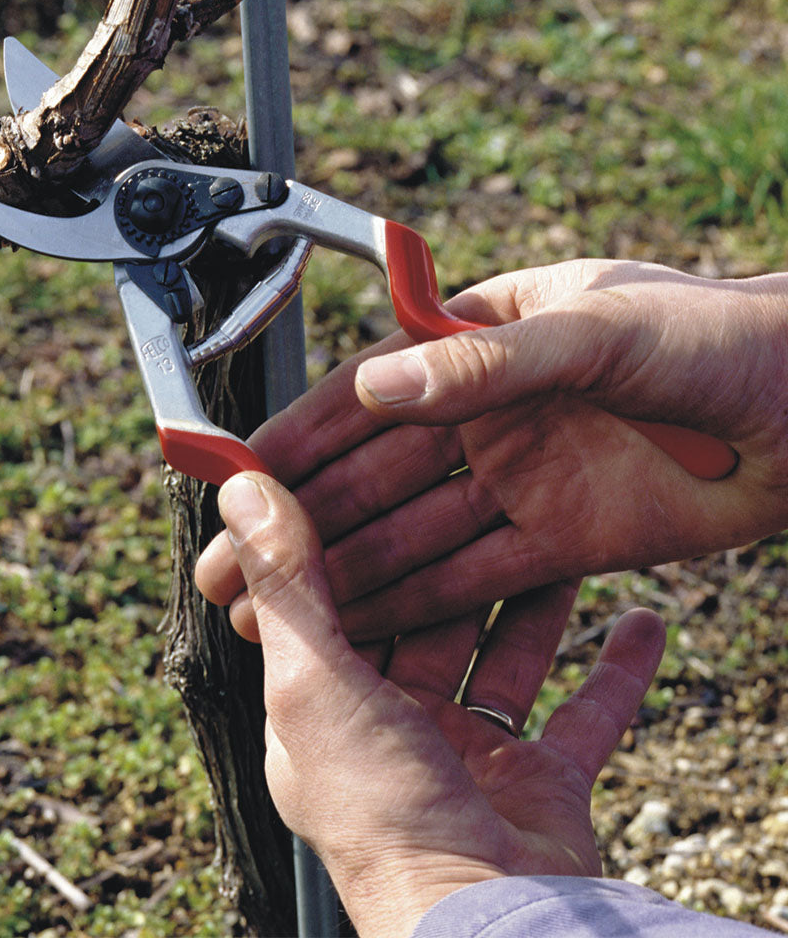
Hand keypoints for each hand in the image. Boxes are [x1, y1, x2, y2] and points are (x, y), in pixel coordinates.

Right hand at [199, 260, 787, 640]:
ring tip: (279, 609)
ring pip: (415, 533)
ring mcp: (522, 479)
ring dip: (348, 571)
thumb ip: (488, 362)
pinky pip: (474, 575)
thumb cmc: (724, 338)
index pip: (368, 393)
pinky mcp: (560, 540)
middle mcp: (491, 413)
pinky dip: (421, 600)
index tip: (236, 474)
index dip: (299, 438)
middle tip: (232, 562)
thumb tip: (382, 390)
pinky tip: (365, 624)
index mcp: (483, 339)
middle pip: (376, 475)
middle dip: (304, 520)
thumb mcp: (599, 332)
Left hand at [207, 472, 665, 937]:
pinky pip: (586, 715)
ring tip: (561, 550)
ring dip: (537, 610)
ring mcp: (470, 761)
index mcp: (328, 712)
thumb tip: (241, 489)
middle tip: (485, 505)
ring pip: (506, 660)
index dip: (366, 549)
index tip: (390, 489)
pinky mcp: (542, 788)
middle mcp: (394, 733)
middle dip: (459, 572)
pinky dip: (615, 673)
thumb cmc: (381, 813)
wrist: (487, 924)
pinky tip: (642, 624)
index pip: (344, 609)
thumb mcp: (315, 679)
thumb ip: (286, 585)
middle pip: (431, 627)